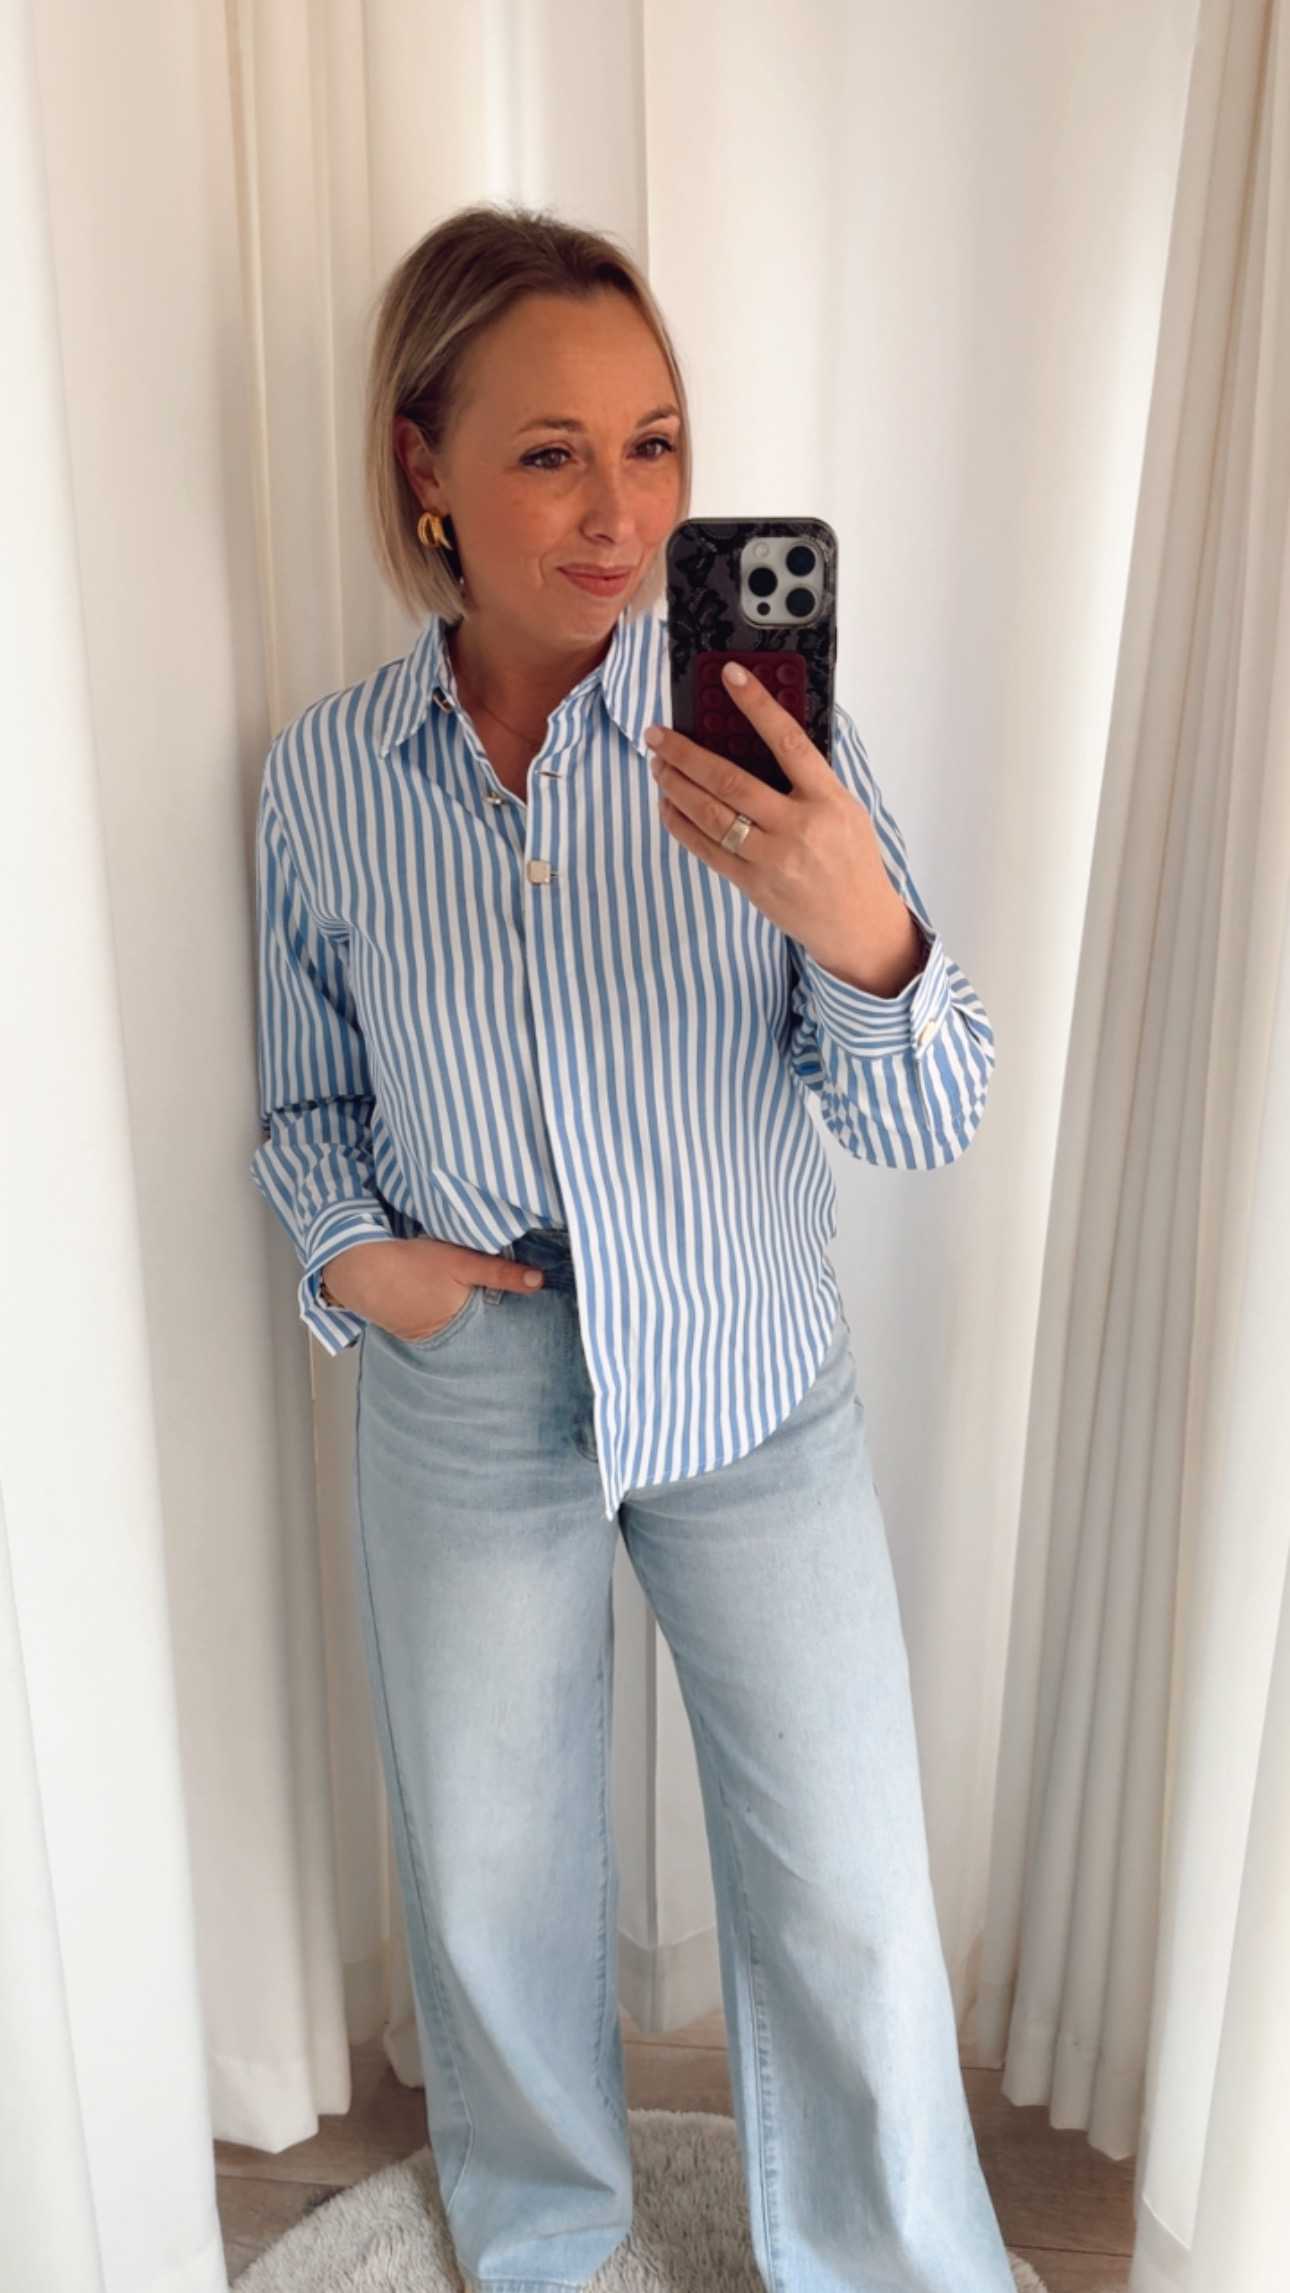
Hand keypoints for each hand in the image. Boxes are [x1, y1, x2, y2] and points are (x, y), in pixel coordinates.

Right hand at [319, 1236, 542, 1340]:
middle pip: (478, 1334)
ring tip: (483, 1322)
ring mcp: (426, 1337)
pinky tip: (445, 1312)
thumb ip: (500, 1272)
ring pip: (457, 1334)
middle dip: (492, 1330)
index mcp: (464, 1321)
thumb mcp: (462, 1261)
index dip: (513, 1325)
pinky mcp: (410, 1332)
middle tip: (511, 1327)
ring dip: (467, 1328)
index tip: (531, 1325)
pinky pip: (436, 1331)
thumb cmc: (413, 1263)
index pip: (498, 1329)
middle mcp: (447, 1337)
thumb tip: (540, 1281)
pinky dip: (444, 1324)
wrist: (361, 1270)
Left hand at [643, 663, 915, 984]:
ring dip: (676, 785)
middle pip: (730, 781)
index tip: (729, 676)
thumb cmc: (853, 862)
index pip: (788, 741)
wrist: (858, 925)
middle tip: (657, 735)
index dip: (757, 705)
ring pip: (710, 815)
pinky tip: (668, 805)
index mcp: (827, 800)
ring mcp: (772, 859)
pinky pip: (706, 849)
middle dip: (686, 754)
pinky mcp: (752, 884)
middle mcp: (798, 827)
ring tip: (657, 765)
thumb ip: (810, 780)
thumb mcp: (846, 810)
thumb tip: (764, 741)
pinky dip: (680, 823)